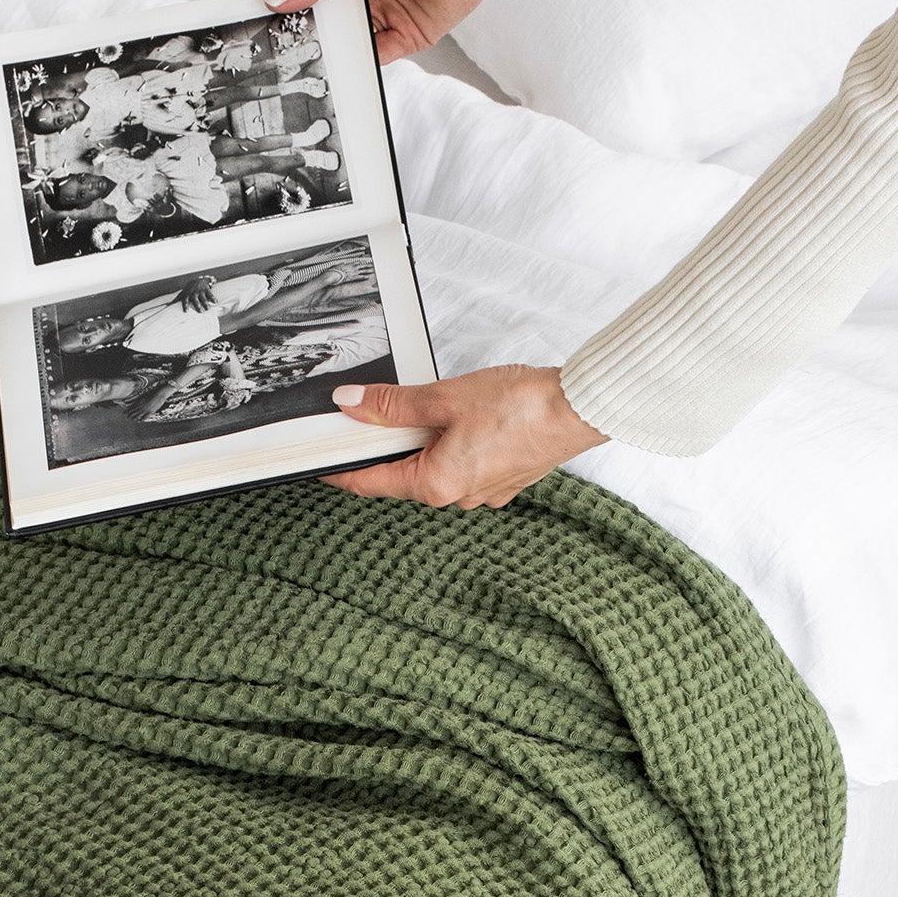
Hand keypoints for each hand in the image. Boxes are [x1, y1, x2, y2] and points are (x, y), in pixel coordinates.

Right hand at [266, 0, 514, 63]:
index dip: (293, 9)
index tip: (266, 25)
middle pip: (332, 23)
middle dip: (312, 37)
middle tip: (282, 53)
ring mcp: (387, 16)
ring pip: (354, 42)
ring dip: (337, 53)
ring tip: (311, 63)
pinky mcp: (410, 36)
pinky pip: (380, 55)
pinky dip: (364, 64)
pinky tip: (345, 67)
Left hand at [322, 365, 603, 508]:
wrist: (579, 409)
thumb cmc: (520, 407)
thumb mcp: (443, 398)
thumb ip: (392, 406)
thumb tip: (352, 406)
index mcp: (437, 485)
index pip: (370, 482)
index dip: (340, 470)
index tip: (318, 461)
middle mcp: (458, 498)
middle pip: (402, 475)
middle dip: (384, 447)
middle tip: (366, 416)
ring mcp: (483, 493)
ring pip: (434, 469)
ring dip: (420, 443)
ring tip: (420, 409)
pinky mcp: (503, 480)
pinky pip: (462, 466)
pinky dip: (449, 445)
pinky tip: (457, 418)